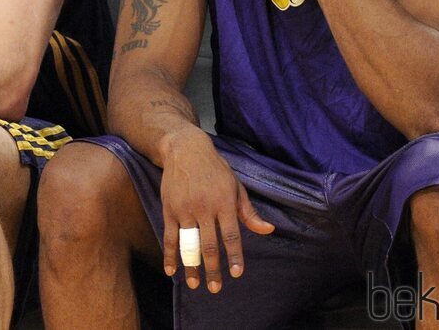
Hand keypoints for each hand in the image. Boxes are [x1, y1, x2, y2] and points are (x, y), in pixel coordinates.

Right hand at [160, 130, 273, 292]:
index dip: (235, 256)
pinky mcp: (169, 209)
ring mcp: (185, 209)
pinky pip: (170, 236)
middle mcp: (205, 207)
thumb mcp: (236, 186)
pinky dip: (170, 255)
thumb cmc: (215, 169)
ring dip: (192, 267)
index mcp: (224, 202)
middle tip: (215, 288)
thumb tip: (268, 230)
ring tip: (195, 284)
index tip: (237, 274)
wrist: (185, 150)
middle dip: (213, 269)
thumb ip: (248, 211)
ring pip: (189, 244)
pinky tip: (171, 270)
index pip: (231, 235)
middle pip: (210, 245)